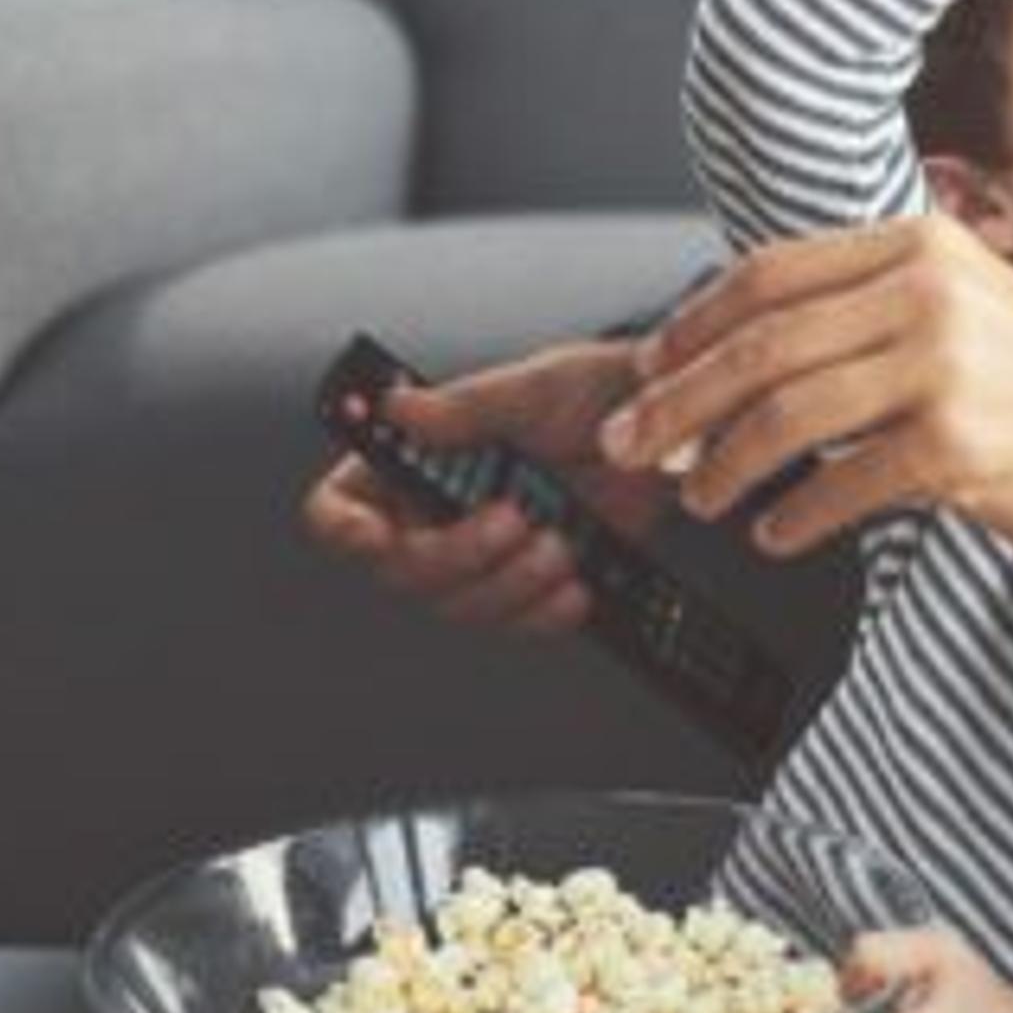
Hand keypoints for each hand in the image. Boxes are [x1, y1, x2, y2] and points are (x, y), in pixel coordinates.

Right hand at [296, 337, 664, 635]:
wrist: (670, 430)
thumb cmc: (592, 392)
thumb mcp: (533, 389)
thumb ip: (465, 407)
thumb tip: (395, 407)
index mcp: (415, 460)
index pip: (342, 507)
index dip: (342, 527)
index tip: (372, 536)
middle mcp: (438, 513)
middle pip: (401, 570)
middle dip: (457, 554)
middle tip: (514, 518)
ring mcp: (484, 555)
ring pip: (460, 604)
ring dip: (510, 584)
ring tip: (561, 542)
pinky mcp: (532, 584)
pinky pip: (517, 623)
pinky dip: (545, 614)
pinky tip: (577, 586)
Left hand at [594, 215, 1012, 559]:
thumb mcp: (968, 308)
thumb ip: (870, 313)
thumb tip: (745, 359)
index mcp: (922, 245)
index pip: (769, 274)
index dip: (692, 325)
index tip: (648, 368)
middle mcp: (928, 293)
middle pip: (760, 347)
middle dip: (675, 403)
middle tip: (631, 443)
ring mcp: (944, 366)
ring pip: (784, 416)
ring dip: (720, 466)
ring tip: (699, 498)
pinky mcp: (957, 444)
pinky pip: (839, 484)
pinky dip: (791, 517)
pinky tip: (774, 533)